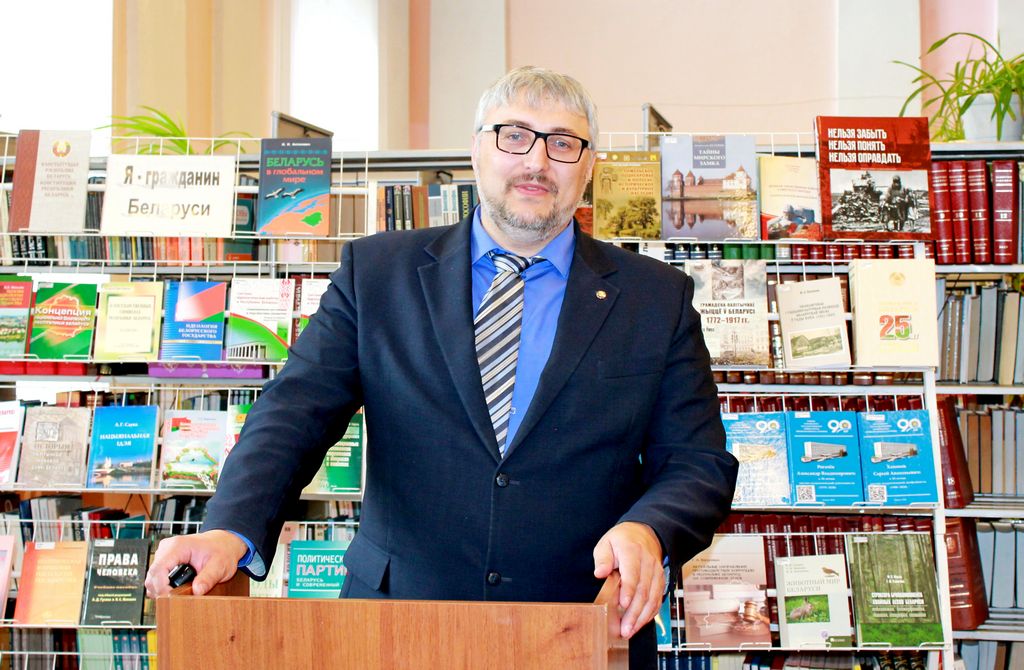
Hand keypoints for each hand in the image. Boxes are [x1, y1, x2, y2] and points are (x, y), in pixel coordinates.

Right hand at [145, 530, 247, 597]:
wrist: (222, 542)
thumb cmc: (221, 550)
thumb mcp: (220, 565)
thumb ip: (209, 578)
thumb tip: (197, 591)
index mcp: (178, 546)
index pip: (158, 569)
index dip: (162, 588)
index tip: (173, 599)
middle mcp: (166, 549)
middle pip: (152, 576)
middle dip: (163, 591)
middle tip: (179, 599)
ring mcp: (164, 554)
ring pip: (152, 579)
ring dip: (163, 590)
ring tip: (181, 593)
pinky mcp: (165, 561)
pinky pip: (156, 578)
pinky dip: (164, 587)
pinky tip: (177, 590)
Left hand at [593, 521, 664, 638]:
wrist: (644, 533)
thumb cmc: (622, 540)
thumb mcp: (606, 543)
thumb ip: (602, 558)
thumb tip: (599, 573)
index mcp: (632, 551)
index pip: (632, 572)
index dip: (628, 590)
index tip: (622, 604)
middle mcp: (647, 563)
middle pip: (643, 590)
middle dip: (634, 612)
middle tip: (625, 628)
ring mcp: (656, 572)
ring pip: (652, 598)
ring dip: (642, 617)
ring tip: (630, 631)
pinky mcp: (660, 581)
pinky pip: (657, 599)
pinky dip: (650, 614)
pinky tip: (640, 623)